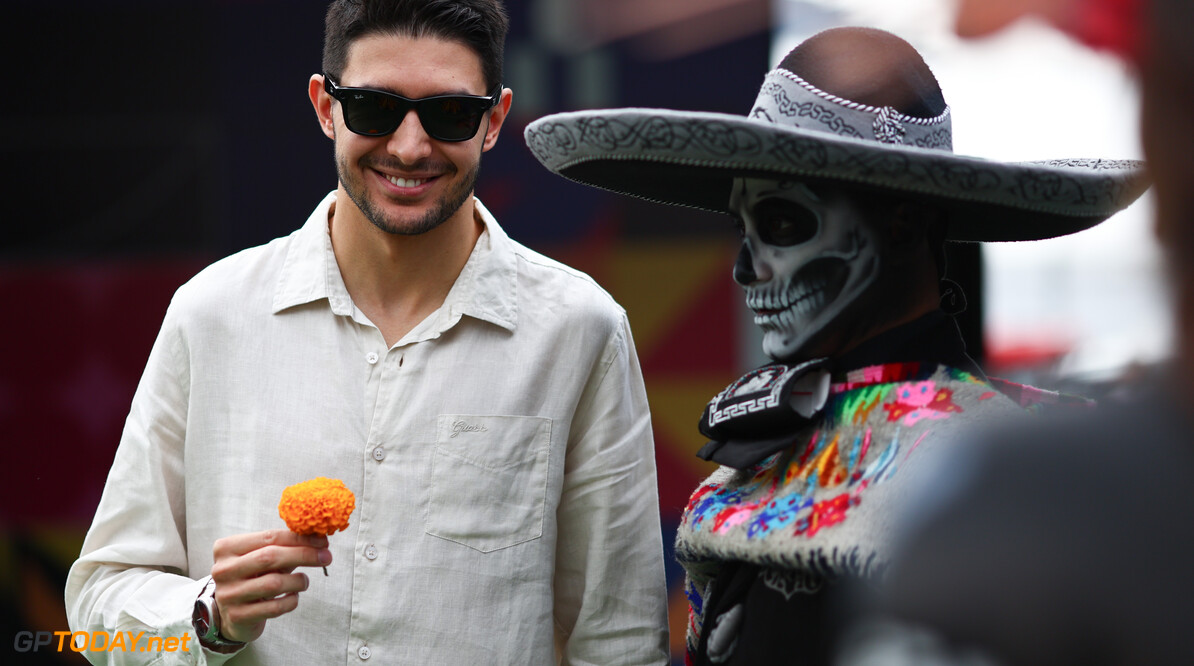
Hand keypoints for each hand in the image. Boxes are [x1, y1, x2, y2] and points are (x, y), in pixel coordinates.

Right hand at [209, 528, 331, 643]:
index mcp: (227, 548)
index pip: (269, 537)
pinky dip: (291, 601)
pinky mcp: (237, 616)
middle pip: (270, 557)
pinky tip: (293, 597)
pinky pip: (274, 607)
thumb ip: (286, 547)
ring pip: (274, 583)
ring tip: (304, 582)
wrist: (230, 614)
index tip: (322, 540)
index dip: (299, 538)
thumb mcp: (263, 558)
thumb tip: (320, 539)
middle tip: (326, 557)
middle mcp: (222, 570)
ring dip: (298, 581)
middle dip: (304, 555)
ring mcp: (227, 594)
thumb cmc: (253, 577)